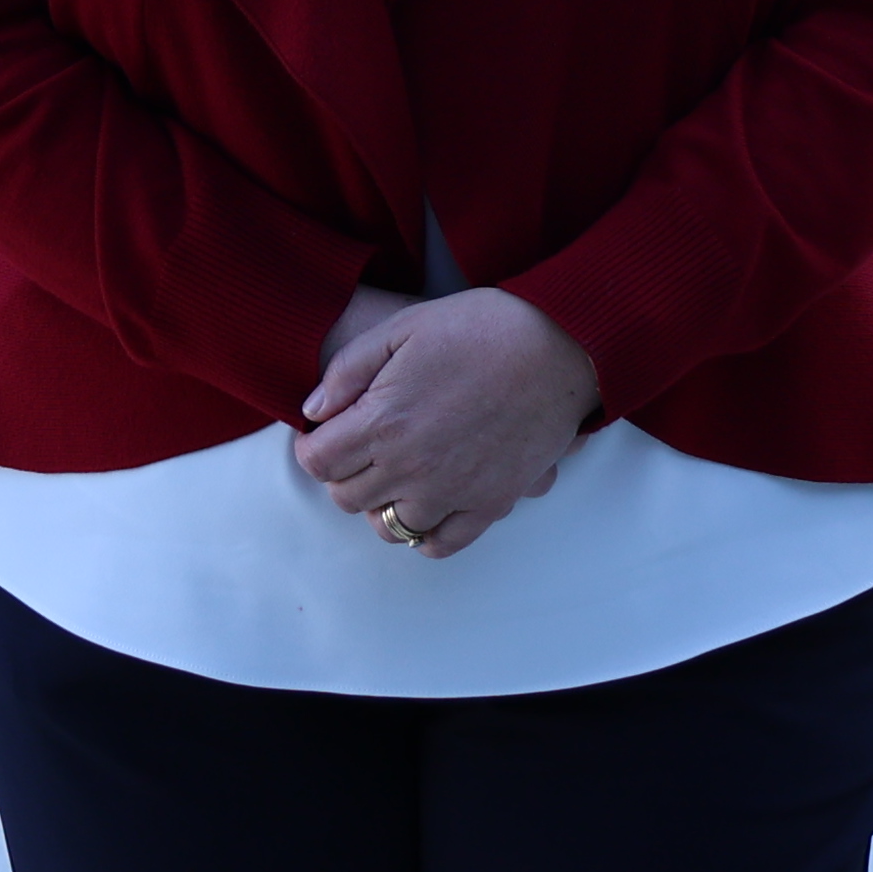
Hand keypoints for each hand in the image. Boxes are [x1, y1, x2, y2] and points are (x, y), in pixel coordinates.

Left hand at [290, 287, 601, 556]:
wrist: (559, 344)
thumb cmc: (481, 327)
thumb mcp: (401, 328)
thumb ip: (347, 371)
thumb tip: (314, 411)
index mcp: (383, 423)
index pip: (317, 463)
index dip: (313, 447)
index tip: (324, 434)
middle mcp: (411, 468)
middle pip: (347, 498)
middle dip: (343, 473)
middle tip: (360, 447)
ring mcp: (451, 492)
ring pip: (389, 527)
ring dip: (381, 503)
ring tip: (395, 474)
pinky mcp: (490, 503)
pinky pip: (442, 544)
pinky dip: (425, 534)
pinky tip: (426, 507)